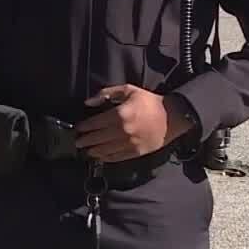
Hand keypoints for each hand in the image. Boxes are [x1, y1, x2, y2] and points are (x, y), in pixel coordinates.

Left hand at [75, 85, 191, 162]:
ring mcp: (129, 143)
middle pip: (97, 138)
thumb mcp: (128, 90)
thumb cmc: (148, 102)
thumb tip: (88, 102)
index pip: (95, 123)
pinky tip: (100, 157)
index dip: (84, 127)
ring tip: (86, 151)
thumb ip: (106, 94)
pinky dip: (106, 158)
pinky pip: (117, 157)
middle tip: (77, 142)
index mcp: (119, 114)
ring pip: (105, 150)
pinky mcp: (136, 152)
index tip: (77, 129)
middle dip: (85, 140)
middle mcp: (122, 130)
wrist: (171, 117)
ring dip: (93, 151)